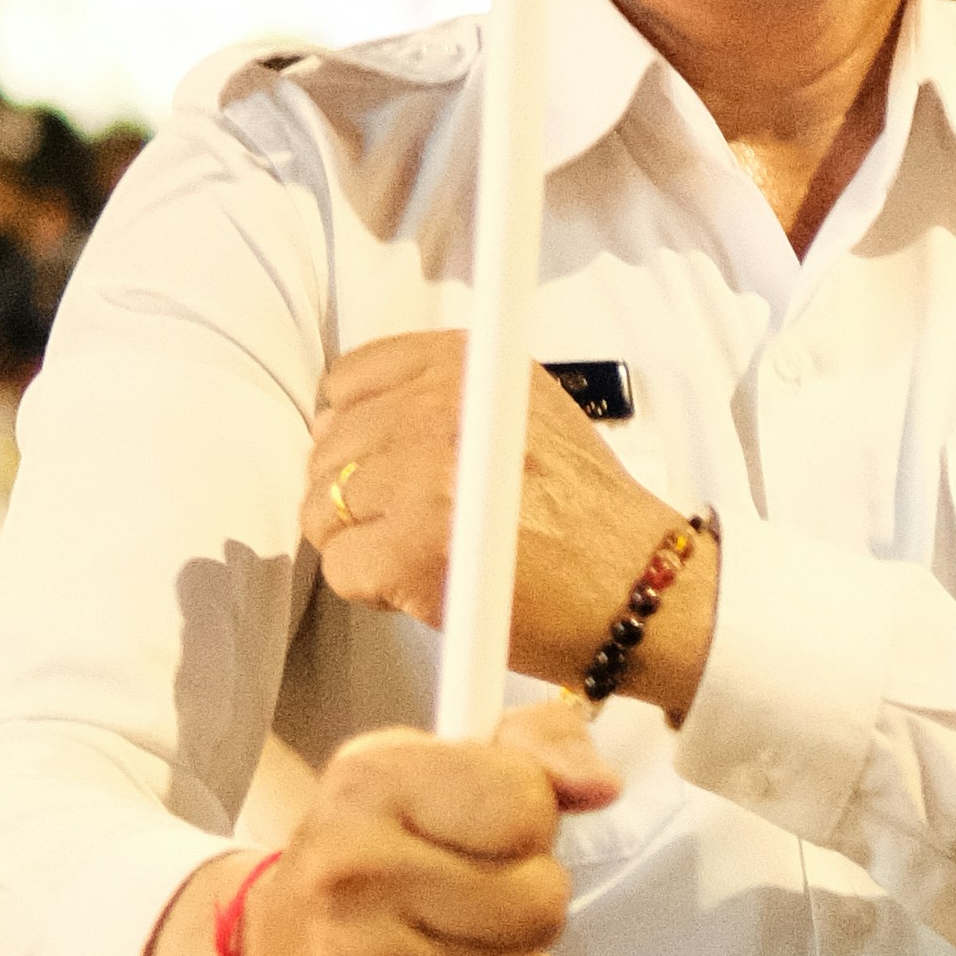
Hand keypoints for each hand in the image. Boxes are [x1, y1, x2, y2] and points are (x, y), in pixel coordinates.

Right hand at [151, 705, 620, 955]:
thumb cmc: (373, 857)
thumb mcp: (433, 771)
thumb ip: (534, 752)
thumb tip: (600, 785)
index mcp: (369, 783)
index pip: (524, 805)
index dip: (531, 823)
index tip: (493, 835)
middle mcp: (350, 873)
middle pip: (539, 902)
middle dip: (527, 906)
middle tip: (473, 906)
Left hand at [306, 339, 713, 705]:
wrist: (635, 585)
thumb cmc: (584, 511)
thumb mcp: (523, 404)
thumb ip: (442, 394)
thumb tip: (362, 414)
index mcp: (463, 364)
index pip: (348, 382)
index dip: (360, 433)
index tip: (386, 464)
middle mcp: (438, 409)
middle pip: (328, 450)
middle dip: (357, 495)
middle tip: (413, 524)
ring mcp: (422, 479)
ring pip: (321, 511)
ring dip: (361, 543)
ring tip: (424, 555)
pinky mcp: (411, 550)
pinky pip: (340, 568)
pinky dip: (371, 591)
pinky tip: (424, 588)